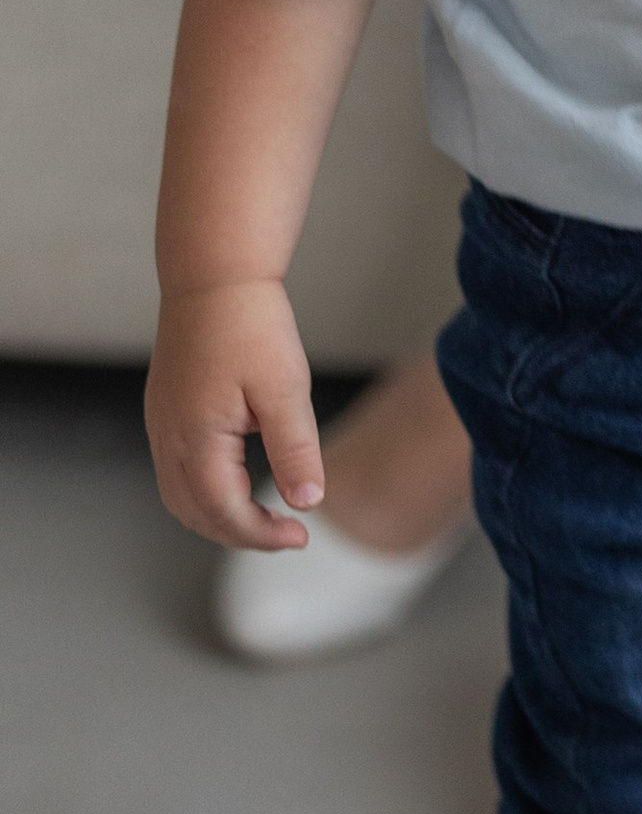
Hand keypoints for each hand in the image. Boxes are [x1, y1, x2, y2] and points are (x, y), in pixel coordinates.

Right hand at [146, 280, 323, 548]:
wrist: (214, 277)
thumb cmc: (251, 325)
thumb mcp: (285, 389)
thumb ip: (295, 450)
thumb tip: (307, 502)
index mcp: (196, 439)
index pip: (224, 513)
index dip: (262, 535)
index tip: (300, 537)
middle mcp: (168, 439)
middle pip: (195, 514)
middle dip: (240, 534)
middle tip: (287, 535)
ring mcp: (161, 425)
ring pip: (179, 497)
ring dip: (218, 518)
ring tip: (264, 518)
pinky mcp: (164, 412)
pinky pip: (175, 472)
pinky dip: (204, 493)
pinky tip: (236, 485)